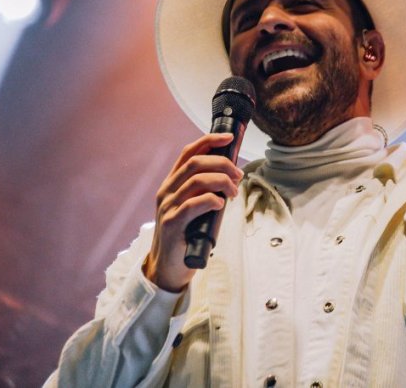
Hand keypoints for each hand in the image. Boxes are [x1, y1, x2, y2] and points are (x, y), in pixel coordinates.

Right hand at [145, 133, 242, 291]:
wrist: (167, 267)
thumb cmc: (186, 235)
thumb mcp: (194, 207)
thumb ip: (205, 190)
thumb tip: (231, 175)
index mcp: (172, 183)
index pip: (188, 152)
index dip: (209, 140)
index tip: (229, 138)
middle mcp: (167, 191)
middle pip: (195, 162)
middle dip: (222, 163)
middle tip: (238, 175)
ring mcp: (167, 207)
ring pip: (196, 180)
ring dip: (221, 181)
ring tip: (233, 192)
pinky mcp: (172, 224)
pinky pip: (192, 204)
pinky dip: (211, 200)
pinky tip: (220, 204)